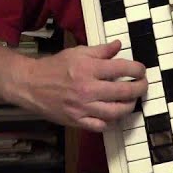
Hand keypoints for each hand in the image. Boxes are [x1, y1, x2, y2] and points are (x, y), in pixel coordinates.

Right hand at [18, 40, 147, 132]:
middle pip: (124, 92)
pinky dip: (110, 122)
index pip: (123, 69)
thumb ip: (100, 50)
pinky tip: (113, 114)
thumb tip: (118, 45)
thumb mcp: (77, 52)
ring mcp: (82, 108)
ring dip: (128, 106)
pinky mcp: (76, 121)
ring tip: (130, 101)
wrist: (30, 84)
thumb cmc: (54, 67)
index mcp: (88, 69)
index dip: (138, 70)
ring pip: (115, 112)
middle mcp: (87, 89)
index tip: (141, 71)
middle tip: (142, 85)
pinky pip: (100, 126)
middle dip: (139, 88)